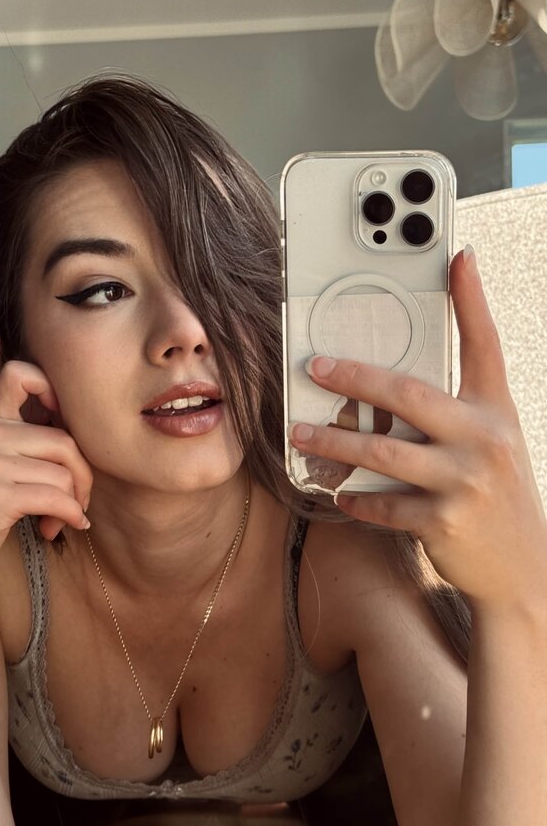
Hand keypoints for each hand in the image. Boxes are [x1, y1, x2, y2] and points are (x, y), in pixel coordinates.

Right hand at [0, 361, 92, 594]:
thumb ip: (28, 442)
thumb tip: (87, 438)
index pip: (18, 373)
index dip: (50, 388)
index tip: (62, 422)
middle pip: (65, 440)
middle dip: (82, 475)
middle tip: (77, 498)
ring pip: (64, 474)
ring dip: (74, 502)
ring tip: (61, 518)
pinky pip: (57, 499)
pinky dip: (71, 515)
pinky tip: (66, 525)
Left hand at [288, 248, 546, 608]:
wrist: (524, 567)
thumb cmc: (496, 494)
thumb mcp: (492, 442)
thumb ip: (455, 413)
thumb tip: (394, 389)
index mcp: (496, 411)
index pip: (485, 345)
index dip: (472, 299)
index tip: (458, 258)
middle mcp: (485, 439)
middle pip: (411, 394)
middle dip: (357, 378)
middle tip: (317, 367)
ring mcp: (465, 481)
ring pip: (384, 452)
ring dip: (335, 443)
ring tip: (302, 433)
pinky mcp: (444, 522)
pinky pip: (385, 504)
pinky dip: (357, 498)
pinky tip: (340, 494)